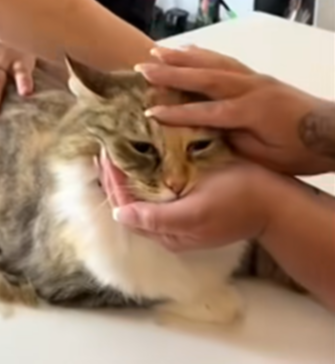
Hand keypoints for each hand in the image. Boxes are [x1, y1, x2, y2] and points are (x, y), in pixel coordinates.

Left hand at [99, 152, 272, 251]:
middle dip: (114, 177)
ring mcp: (179, 214)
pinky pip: (157, 190)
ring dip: (127, 174)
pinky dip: (143, 173)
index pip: (125, 206)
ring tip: (117, 149)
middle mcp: (169, 225)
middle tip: (105, 147)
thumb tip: (119, 216)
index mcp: (167, 231)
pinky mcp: (190, 203)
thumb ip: (157, 218)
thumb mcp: (195, 211)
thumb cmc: (237, 202)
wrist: (273, 201)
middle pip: (129, 201)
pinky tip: (141, 155)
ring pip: (141, 195)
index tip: (104, 152)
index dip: (111, 181)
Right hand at [137, 45, 333, 175]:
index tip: (150, 112)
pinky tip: (189, 50)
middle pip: (203, 77)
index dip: (177, 112)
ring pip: (212, 62)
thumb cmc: (302, 152)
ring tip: (157, 52)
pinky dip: (204, 54)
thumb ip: (236, 143)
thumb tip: (207, 134)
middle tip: (143, 68)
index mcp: (250, 112)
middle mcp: (248, 88)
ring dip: (183, 57)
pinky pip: (225, 60)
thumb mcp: (269, 159)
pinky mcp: (257, 75)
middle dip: (170, 72)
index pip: (205, 111)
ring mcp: (253, 78)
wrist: (333, 131)